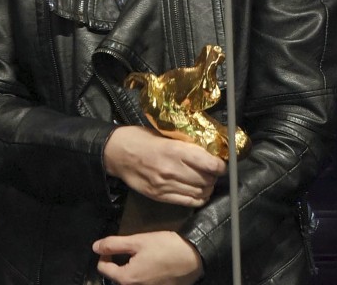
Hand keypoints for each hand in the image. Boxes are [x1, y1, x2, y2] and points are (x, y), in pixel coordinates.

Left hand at [93, 231, 202, 284]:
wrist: (194, 258)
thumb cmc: (166, 248)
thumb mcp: (137, 241)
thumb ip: (114, 244)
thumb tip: (95, 247)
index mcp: (127, 278)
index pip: (103, 268)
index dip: (105, 254)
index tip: (113, 246)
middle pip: (116, 277)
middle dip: (117, 263)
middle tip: (127, 249)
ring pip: (130, 280)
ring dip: (129, 269)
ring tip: (139, 256)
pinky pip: (143, 283)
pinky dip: (142, 275)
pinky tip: (150, 264)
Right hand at [104, 126, 224, 206]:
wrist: (116, 153)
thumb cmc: (140, 139)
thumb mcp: (165, 135)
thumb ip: (185, 146)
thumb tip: (207, 152)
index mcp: (175, 150)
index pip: (210, 165)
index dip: (220, 166)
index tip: (220, 165)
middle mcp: (172, 170)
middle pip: (207, 180)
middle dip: (213, 178)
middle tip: (211, 172)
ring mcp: (165, 185)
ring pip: (200, 193)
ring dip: (206, 188)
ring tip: (204, 182)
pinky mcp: (159, 196)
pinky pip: (188, 202)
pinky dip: (197, 198)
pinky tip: (197, 192)